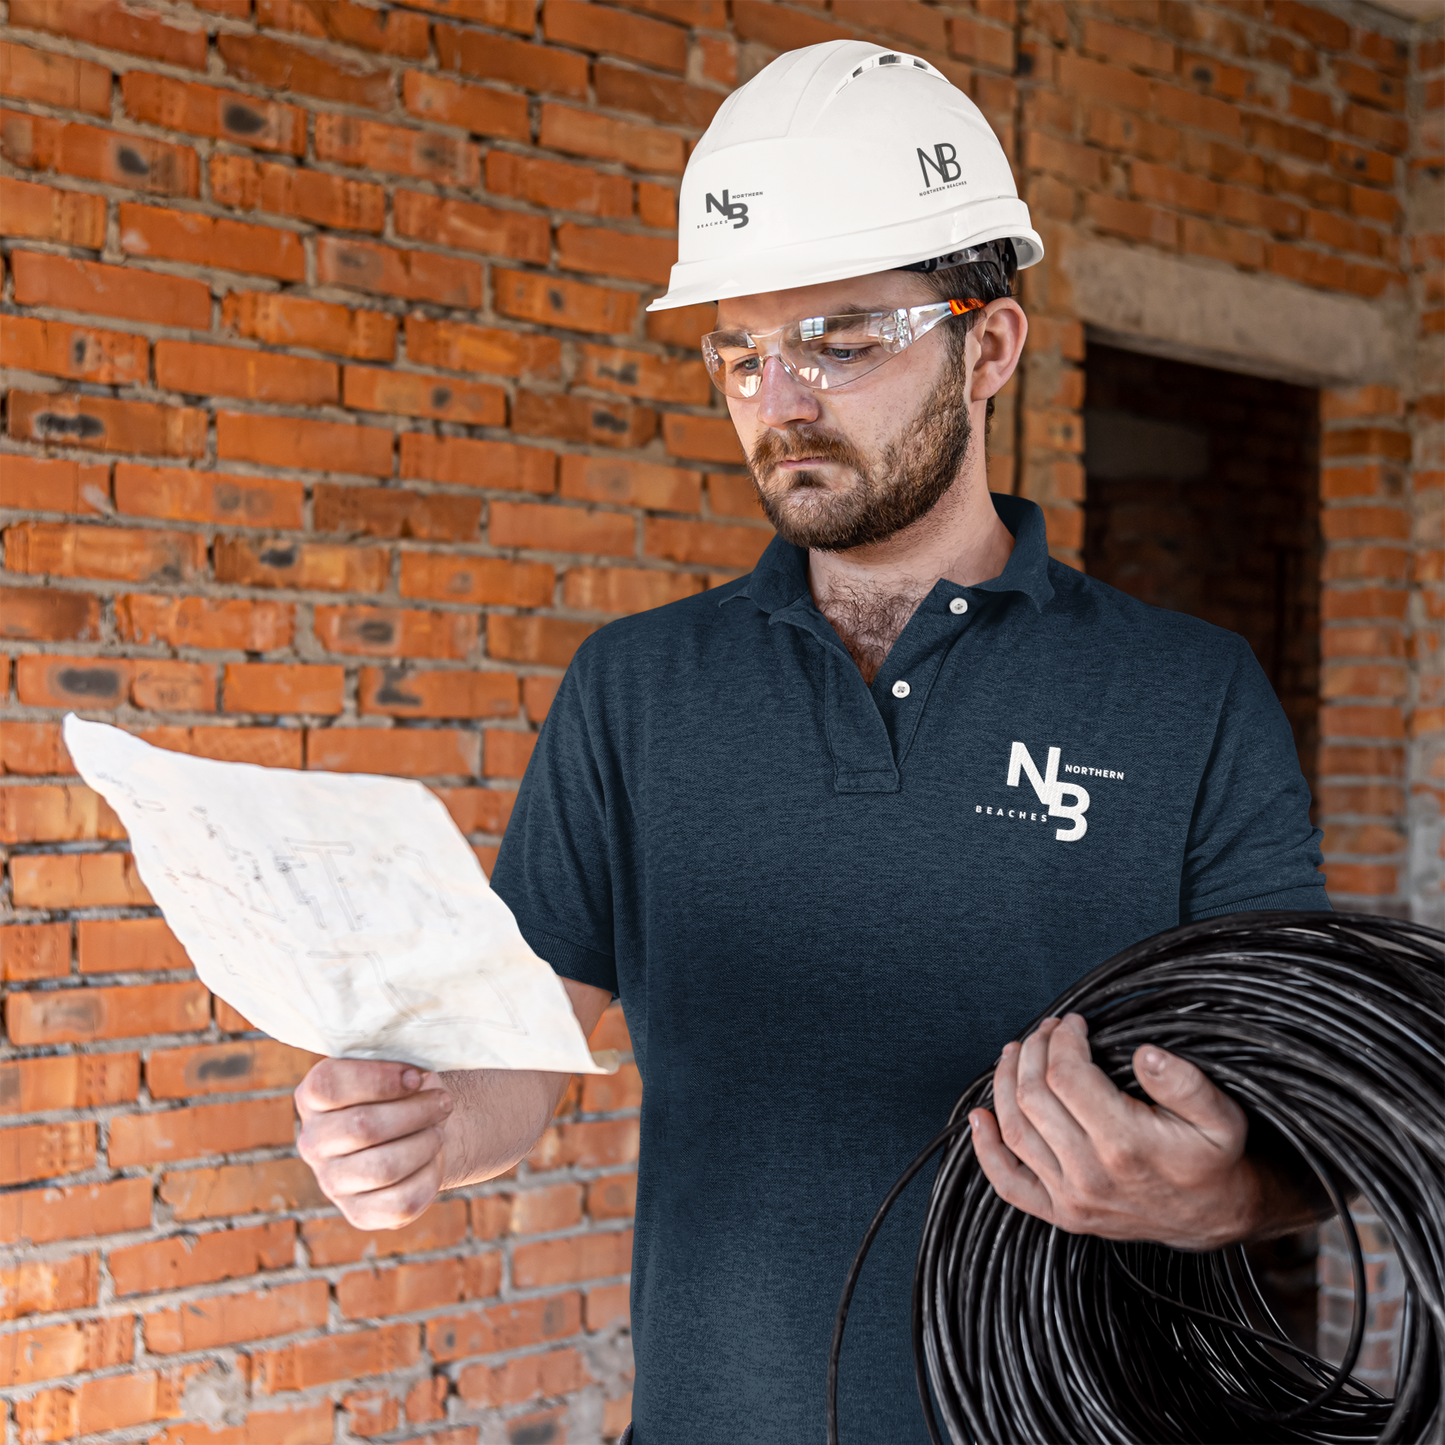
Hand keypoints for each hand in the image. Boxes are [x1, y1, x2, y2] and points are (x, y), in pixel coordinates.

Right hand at [295, 1059, 452, 1230]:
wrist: (415, 1129)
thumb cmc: (402, 1090)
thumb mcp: (395, 1065)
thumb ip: (396, 1059)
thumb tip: (416, 1073)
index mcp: (312, 1097)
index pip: (329, 1086)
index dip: (379, 1079)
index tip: (417, 1076)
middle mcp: (312, 1142)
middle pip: (363, 1126)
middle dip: (416, 1111)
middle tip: (444, 1101)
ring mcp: (332, 1182)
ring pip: (385, 1167)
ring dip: (426, 1142)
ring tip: (438, 1128)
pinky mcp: (359, 1213)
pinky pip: (400, 1202)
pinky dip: (429, 1176)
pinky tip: (434, 1157)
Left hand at [970, 1013, 1260, 1248]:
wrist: (1216, 1217)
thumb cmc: (1214, 1159)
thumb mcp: (1222, 1117)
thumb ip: (1186, 1083)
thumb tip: (1145, 1053)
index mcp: (1125, 1144)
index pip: (1067, 1076)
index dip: (1063, 1040)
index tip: (1074, 1023)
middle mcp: (1090, 1175)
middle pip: (1034, 1097)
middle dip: (1034, 1052)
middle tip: (1044, 1030)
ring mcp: (1071, 1199)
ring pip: (1015, 1130)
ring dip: (1005, 1083)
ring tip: (1015, 1053)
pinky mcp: (1062, 1215)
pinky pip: (1009, 1184)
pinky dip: (986, 1150)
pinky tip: (979, 1118)